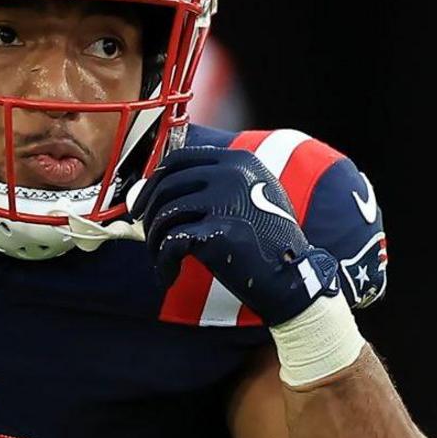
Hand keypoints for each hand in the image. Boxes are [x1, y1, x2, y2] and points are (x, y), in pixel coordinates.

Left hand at [131, 139, 342, 327]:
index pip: (179, 159)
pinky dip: (163, 262)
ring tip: (161, 260)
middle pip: (167, 185)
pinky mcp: (218, 230)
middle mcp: (232, 173)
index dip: (153, 182)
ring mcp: (226, 200)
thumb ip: (215, 186)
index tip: (143, 205)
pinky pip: (171, 242)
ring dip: (154, 242)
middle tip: (146, 236)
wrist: (293, 278)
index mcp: (239, 161)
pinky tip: (169, 276)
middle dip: (149, 214)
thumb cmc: (267, 244)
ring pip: (164, 214)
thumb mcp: (252, 198)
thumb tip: (155, 190)